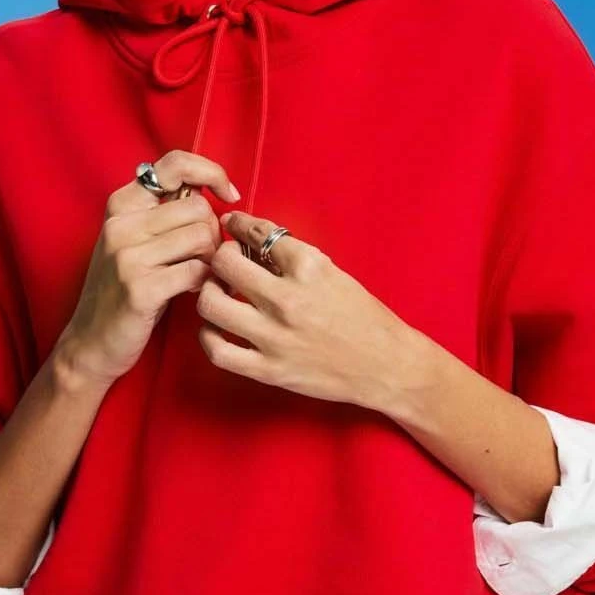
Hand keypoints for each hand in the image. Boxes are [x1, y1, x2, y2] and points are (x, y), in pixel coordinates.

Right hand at [57, 150, 238, 386]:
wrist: (90, 343)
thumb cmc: (123, 291)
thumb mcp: (134, 242)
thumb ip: (164, 213)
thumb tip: (210, 190)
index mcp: (121, 205)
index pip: (176, 164)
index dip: (211, 173)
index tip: (228, 196)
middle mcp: (121, 224)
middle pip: (199, 207)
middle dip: (214, 233)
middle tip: (205, 257)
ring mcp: (128, 256)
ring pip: (203, 237)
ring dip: (212, 260)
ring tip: (199, 275)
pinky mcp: (140, 288)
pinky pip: (198, 272)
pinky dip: (206, 283)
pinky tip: (194, 291)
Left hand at [197, 208, 418, 409]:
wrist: (386, 366)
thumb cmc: (364, 317)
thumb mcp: (333, 273)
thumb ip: (293, 258)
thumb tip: (253, 241)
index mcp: (309, 268)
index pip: (257, 233)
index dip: (238, 224)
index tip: (231, 224)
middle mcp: (288, 300)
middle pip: (225, 263)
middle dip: (220, 255)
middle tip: (225, 260)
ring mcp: (275, 337)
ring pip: (211, 304)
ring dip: (209, 292)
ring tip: (218, 292)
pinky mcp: (269, 370)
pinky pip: (218, 351)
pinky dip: (208, 336)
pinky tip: (216, 328)